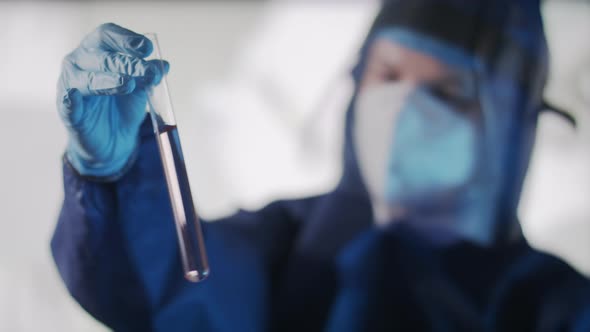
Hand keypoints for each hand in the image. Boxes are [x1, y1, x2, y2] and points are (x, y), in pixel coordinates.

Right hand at [57, 23, 168, 178]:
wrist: (113, 139)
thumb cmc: (123, 105)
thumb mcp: (141, 88)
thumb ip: (149, 75)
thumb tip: (163, 65)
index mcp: (97, 50)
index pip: (108, 35)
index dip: (126, 39)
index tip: (147, 48)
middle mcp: (79, 62)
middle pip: (102, 57)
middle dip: (127, 63)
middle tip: (149, 72)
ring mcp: (70, 85)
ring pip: (86, 79)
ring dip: (109, 80)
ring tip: (127, 84)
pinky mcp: (67, 111)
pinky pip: (67, 104)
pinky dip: (70, 100)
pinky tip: (73, 96)